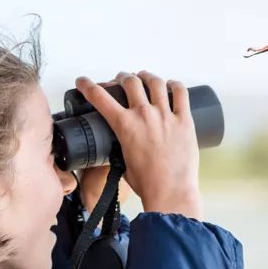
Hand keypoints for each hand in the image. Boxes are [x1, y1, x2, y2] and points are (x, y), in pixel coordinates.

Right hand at [73, 70, 202, 220]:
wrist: (170, 191)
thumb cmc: (147, 182)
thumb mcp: (123, 160)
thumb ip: (120, 146)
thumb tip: (121, 142)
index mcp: (124, 125)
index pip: (99, 97)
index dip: (87, 85)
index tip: (83, 81)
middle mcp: (144, 115)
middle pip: (130, 82)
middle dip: (123, 78)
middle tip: (122, 80)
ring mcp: (165, 115)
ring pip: (155, 82)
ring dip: (146, 76)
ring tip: (145, 77)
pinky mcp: (184, 120)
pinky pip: (181, 93)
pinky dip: (175, 85)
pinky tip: (172, 85)